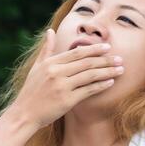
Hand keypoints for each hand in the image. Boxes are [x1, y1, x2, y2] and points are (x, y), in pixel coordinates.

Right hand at [10, 28, 124, 128]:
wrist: (24, 114)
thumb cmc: (31, 91)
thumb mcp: (36, 67)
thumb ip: (46, 49)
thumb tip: (50, 31)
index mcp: (50, 63)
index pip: (77, 52)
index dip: (94, 49)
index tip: (107, 47)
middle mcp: (56, 72)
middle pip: (86, 62)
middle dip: (105, 59)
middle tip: (120, 58)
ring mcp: (62, 86)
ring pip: (90, 75)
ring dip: (107, 71)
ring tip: (120, 69)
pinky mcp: (67, 100)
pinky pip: (88, 90)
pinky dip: (101, 85)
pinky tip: (111, 82)